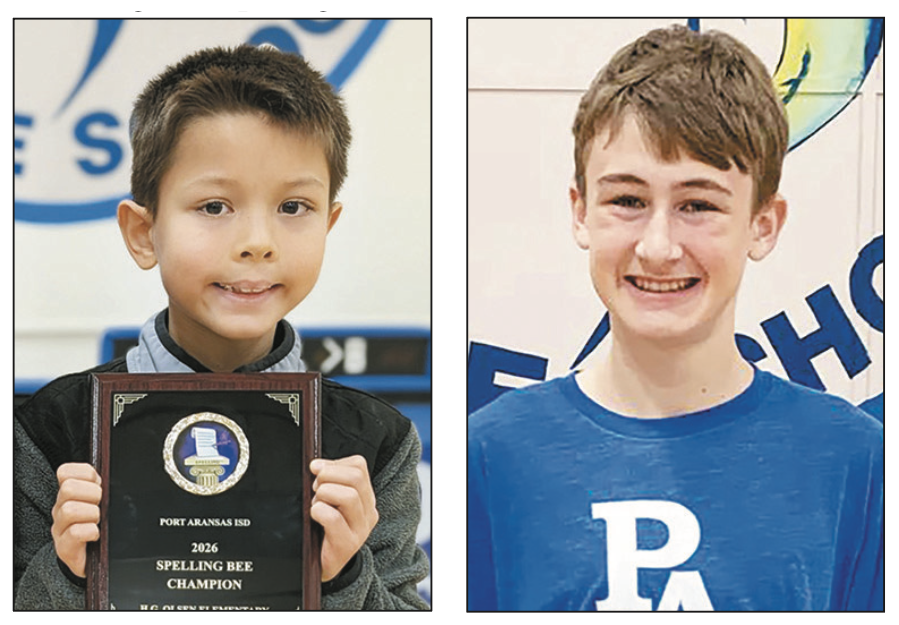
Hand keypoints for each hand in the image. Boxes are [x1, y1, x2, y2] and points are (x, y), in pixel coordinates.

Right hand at [51, 463, 101, 577]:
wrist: (96, 560)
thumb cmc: (103, 527)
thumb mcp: (104, 501)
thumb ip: (103, 485)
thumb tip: (111, 472)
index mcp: (70, 494)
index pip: (65, 472)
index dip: (86, 474)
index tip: (98, 484)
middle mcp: (60, 509)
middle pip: (67, 488)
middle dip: (92, 494)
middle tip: (101, 505)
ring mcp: (60, 529)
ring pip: (69, 509)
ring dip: (92, 514)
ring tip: (98, 522)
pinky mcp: (64, 548)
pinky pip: (75, 532)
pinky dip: (91, 532)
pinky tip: (96, 535)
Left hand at [309, 455, 378, 581]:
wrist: (323, 565)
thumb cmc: (324, 528)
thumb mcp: (330, 500)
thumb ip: (328, 480)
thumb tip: (316, 465)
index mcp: (366, 497)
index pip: (359, 466)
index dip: (334, 463)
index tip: (316, 470)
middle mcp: (368, 512)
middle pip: (356, 477)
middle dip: (328, 475)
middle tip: (315, 488)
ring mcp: (361, 529)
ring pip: (349, 496)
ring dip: (324, 494)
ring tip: (315, 504)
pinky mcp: (348, 544)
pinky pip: (334, 518)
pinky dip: (319, 511)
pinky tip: (314, 517)